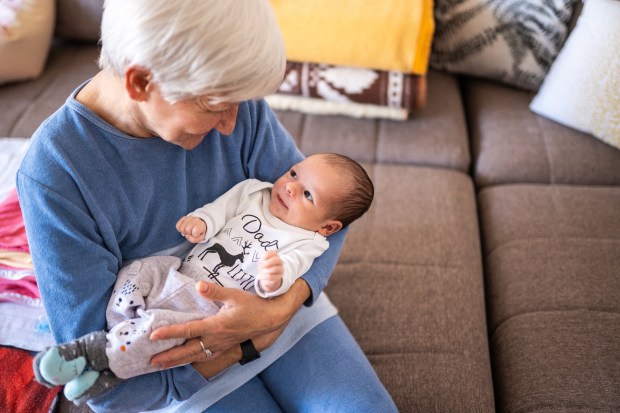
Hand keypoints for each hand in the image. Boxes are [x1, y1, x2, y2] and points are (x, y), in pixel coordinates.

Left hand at [148, 278, 309, 369]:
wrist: (271, 318)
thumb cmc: (253, 305)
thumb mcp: (234, 294)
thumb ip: (214, 291)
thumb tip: (198, 285)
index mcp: (216, 325)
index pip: (188, 330)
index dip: (170, 333)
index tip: (154, 335)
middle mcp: (217, 338)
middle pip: (188, 350)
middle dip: (169, 357)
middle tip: (151, 362)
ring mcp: (221, 345)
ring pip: (196, 356)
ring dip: (178, 361)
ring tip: (162, 364)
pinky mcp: (225, 346)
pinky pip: (206, 356)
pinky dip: (192, 360)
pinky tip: (185, 361)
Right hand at [176, 216, 206, 242]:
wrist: (199, 224)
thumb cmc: (199, 232)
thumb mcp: (200, 238)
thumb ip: (193, 239)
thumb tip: (187, 236)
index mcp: (201, 225)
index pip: (195, 231)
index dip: (194, 235)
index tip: (196, 234)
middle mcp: (195, 219)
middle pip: (187, 229)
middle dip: (188, 233)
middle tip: (191, 233)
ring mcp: (188, 218)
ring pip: (181, 228)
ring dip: (184, 231)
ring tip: (188, 231)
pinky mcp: (183, 218)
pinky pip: (177, 225)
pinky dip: (180, 229)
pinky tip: (184, 229)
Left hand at [257, 251, 282, 292]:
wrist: (266, 278)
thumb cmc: (264, 267)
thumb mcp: (261, 262)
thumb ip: (262, 260)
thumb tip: (263, 262)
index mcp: (276, 256)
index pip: (273, 252)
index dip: (265, 256)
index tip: (261, 260)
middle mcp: (280, 262)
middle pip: (276, 260)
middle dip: (267, 263)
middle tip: (261, 266)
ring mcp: (280, 270)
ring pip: (274, 269)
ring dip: (264, 271)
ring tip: (261, 272)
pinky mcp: (279, 277)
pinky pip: (270, 277)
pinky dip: (264, 277)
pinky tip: (261, 276)